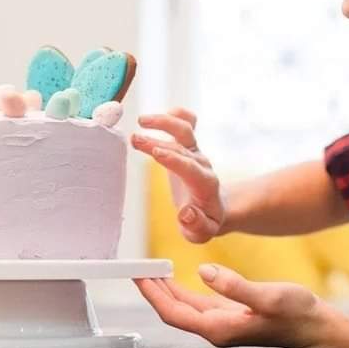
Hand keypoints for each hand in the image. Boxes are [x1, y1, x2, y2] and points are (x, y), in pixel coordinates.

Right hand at [132, 108, 225, 242]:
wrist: (214, 209)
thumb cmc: (205, 223)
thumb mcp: (202, 233)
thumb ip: (196, 226)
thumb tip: (186, 213)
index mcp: (205, 185)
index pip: (190, 169)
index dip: (174, 159)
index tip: (156, 152)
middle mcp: (201, 165)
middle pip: (181, 148)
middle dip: (157, 142)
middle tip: (134, 139)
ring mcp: (195, 153)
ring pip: (184, 130)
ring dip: (163, 123)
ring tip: (140, 122)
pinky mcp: (188, 147)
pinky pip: (188, 124)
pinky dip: (178, 114)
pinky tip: (158, 115)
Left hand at [136, 264, 329, 347]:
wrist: (318, 328)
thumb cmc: (298, 314)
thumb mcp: (270, 296)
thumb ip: (236, 286)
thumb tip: (204, 273)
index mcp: (219, 328)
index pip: (173, 312)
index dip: (152, 294)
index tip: (137, 275)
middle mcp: (215, 330)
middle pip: (172, 311)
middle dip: (151, 290)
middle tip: (134, 268)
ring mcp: (221, 324)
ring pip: (182, 308)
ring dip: (163, 290)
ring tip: (146, 270)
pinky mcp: (229, 316)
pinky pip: (196, 305)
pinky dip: (180, 291)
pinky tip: (172, 279)